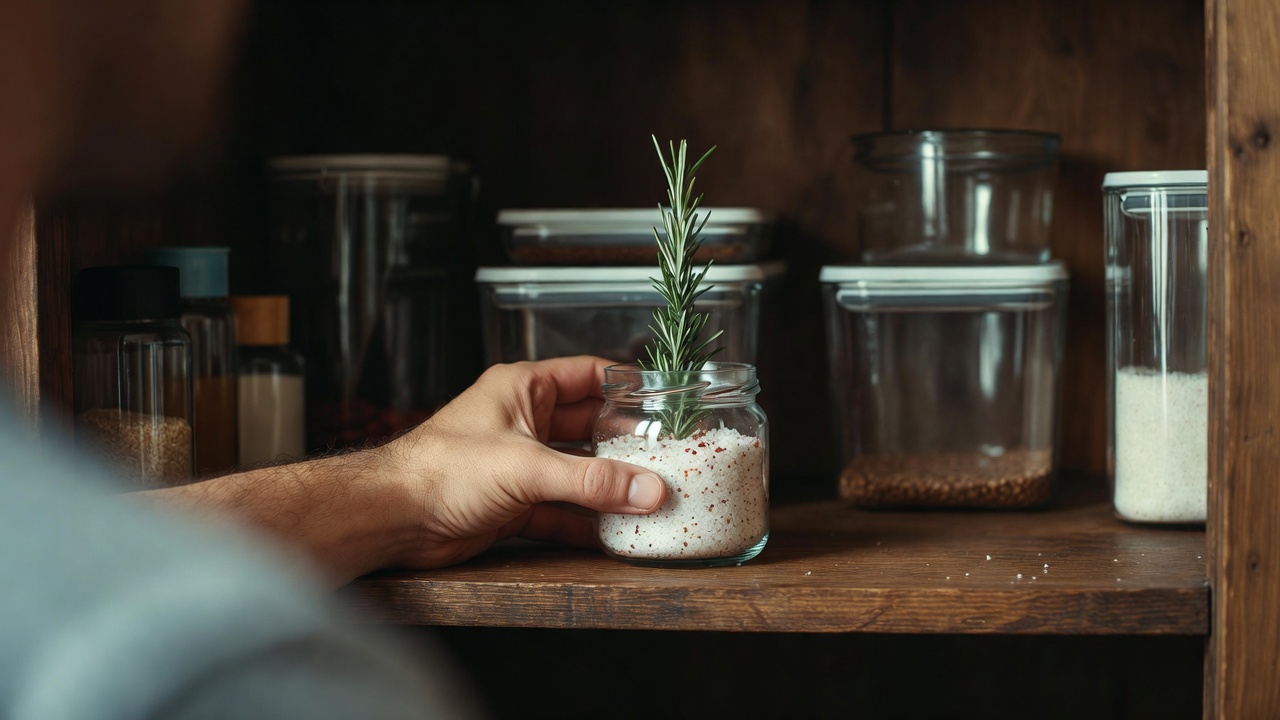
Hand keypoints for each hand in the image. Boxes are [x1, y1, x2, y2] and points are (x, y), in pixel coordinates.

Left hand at [374, 356, 665, 569]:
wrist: (393, 517)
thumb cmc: (440, 469)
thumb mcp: (527, 467)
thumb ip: (591, 480)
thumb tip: (646, 488)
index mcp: (522, 388)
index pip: (587, 375)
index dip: (626, 386)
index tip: (664, 402)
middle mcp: (523, 421)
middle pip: (589, 426)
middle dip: (626, 443)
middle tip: (667, 456)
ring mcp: (519, 463)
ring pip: (577, 470)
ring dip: (609, 485)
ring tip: (651, 496)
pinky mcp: (514, 502)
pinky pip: (561, 509)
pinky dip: (585, 521)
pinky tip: (614, 533)